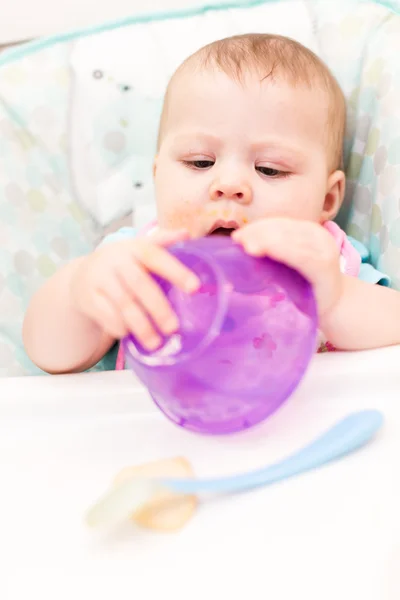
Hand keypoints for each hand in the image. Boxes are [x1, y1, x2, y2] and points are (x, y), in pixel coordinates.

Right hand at [70, 229, 199, 348]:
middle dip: (158, 308)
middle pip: (139, 284)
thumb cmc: (123, 263)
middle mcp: (115, 260)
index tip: (195, 288)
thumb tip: (186, 234)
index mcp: (134, 248)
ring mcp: (100, 278)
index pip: (156, 256)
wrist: (82, 274)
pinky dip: (119, 327)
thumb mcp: (139, 249)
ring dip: (141, 326)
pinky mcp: (88, 297)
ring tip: (155, 343)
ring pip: (123, 304)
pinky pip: (106, 315)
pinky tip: (130, 336)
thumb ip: (162, 243)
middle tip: (173, 328)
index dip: (176, 271)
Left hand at [232, 218, 342, 315]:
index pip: (279, 224)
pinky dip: (281, 251)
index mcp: (309, 232)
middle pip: (282, 229)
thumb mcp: (288, 265)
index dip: (257, 227)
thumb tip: (242, 246)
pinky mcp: (324, 266)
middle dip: (257, 233)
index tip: (237, 236)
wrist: (335, 306)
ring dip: (265, 240)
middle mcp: (319, 236)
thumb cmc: (307, 287)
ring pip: (289, 239)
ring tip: (247, 246)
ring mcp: (323, 250)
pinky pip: (300, 255)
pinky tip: (265, 251)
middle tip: (237, 240)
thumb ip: (273, 253)